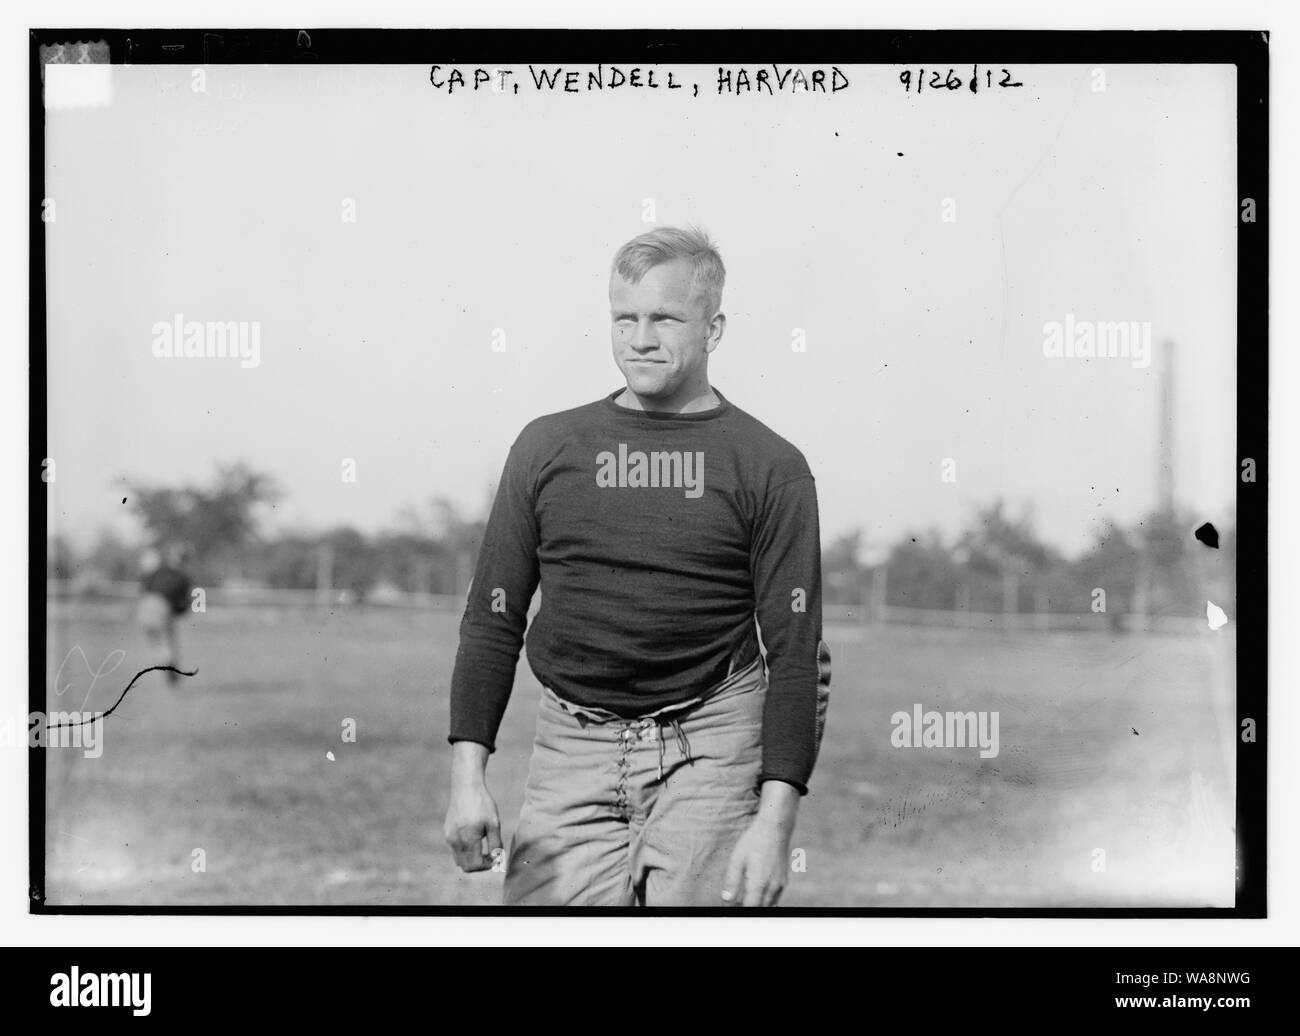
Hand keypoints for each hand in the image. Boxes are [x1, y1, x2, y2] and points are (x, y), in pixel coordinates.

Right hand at [443, 742, 503, 872]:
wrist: (466, 786)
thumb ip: (495, 843)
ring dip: (471, 859)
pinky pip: (454, 850)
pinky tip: (473, 837)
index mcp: (468, 838)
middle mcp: (455, 840)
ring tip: (482, 846)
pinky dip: (464, 850)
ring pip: (459, 860)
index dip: (487, 865)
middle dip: (479, 865)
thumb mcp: (494, 822)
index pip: (475, 865)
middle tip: (490, 854)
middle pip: (466, 866)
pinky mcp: (446, 832)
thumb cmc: (483, 803)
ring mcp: (449, 837)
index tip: (495, 857)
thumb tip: (497, 860)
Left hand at [721, 780, 799, 905]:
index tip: (732, 910)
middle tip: (735, 904)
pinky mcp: (783, 880)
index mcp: (759, 883)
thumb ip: (732, 881)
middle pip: (760, 909)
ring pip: (769, 906)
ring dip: (757, 905)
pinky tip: (756, 890)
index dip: (740, 912)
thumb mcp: (737, 859)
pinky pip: (774, 898)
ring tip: (744, 897)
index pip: (750, 908)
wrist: (775, 829)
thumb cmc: (754, 842)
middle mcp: (772, 887)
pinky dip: (765, 899)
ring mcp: (780, 885)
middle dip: (748, 909)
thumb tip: (726, 899)